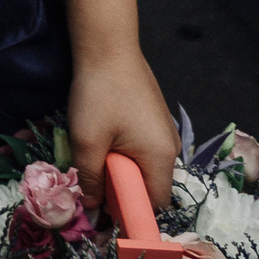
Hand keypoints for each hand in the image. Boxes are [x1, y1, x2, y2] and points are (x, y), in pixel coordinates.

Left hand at [65, 47, 176, 212]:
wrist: (107, 47)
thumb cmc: (99, 94)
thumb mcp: (87, 140)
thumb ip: (90, 177)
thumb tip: (93, 206)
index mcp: (162, 157)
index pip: (154, 202)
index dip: (129, 211)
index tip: (104, 211)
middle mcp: (171, 147)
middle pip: (150, 184)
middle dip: (121, 188)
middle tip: (92, 180)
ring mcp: (164, 131)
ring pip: (143, 165)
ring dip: (119, 168)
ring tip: (94, 155)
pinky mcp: (153, 119)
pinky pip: (141, 148)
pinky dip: (122, 151)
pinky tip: (102, 137)